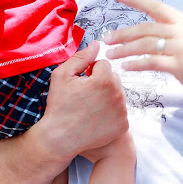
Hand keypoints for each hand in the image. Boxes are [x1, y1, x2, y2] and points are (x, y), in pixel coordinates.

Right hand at [41, 41, 129, 161]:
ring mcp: (122, 112)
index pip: (103, 64)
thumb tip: (97, 44)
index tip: (81, 82)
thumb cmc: (59, 106)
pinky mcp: (123, 125)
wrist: (60, 138)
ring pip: (117, 94)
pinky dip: (111, 113)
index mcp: (105, 80)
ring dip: (107, 96)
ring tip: (90, 107)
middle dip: (101, 82)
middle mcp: (118, 95)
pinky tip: (96, 118)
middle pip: (113, 78)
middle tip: (85, 95)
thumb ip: (81, 57)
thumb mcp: (62, 76)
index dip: (90, 71)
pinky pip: (120, 111)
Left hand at [104, 0, 182, 105]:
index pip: (156, 7)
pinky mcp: (181, 66)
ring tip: (111, 54)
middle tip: (106, 38)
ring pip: (146, 44)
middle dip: (123, 33)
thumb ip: (173, 31)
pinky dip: (137, 64)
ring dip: (125, 49)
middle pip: (146, 28)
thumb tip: (150, 28)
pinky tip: (126, 67)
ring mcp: (182, 48)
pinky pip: (153, 62)